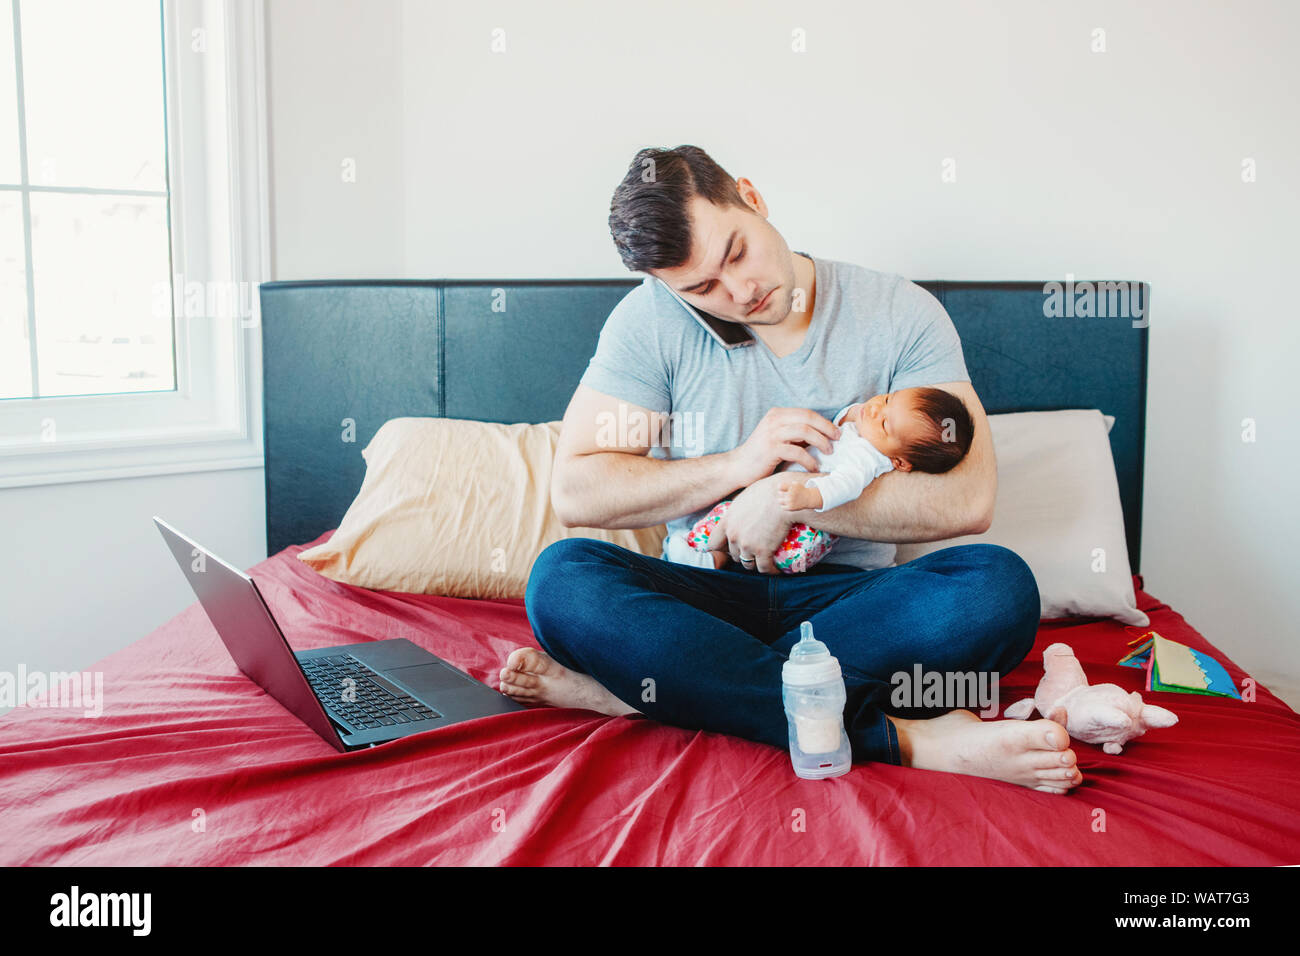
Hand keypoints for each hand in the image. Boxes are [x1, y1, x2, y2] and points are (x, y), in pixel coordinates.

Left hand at [705, 474, 791, 573]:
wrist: (784, 496)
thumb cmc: (767, 491)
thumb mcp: (744, 499)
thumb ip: (737, 512)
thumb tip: (740, 516)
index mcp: (727, 521)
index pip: (713, 544)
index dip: (721, 550)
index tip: (728, 550)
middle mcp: (733, 535)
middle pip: (733, 555)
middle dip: (742, 555)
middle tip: (753, 552)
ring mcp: (747, 545)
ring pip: (747, 564)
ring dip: (755, 563)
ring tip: (764, 560)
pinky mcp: (763, 551)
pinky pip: (764, 568)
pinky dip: (770, 570)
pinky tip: (776, 569)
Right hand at [725, 407, 840, 487]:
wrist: (738, 467)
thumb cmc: (762, 455)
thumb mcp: (778, 437)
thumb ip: (795, 432)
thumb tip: (822, 434)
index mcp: (777, 414)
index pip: (806, 413)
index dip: (824, 422)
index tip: (836, 432)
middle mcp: (774, 420)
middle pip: (808, 418)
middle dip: (826, 429)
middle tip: (837, 440)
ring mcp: (771, 434)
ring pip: (804, 431)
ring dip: (821, 442)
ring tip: (829, 452)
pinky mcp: (771, 449)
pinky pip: (797, 451)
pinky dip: (809, 460)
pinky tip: (814, 467)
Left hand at [776, 475, 823, 511]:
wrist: (808, 498)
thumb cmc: (800, 490)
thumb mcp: (795, 484)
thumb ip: (786, 485)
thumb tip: (778, 487)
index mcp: (791, 487)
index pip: (780, 486)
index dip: (780, 487)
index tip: (783, 489)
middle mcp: (790, 494)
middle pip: (779, 493)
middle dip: (782, 493)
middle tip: (787, 494)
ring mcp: (790, 501)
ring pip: (779, 501)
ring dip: (782, 500)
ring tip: (786, 499)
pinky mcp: (791, 507)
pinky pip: (782, 507)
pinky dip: (784, 505)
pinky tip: (788, 503)